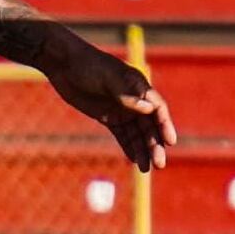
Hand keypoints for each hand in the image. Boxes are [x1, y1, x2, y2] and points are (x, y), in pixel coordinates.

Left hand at [43, 37, 176, 171]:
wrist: (64, 64)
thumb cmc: (88, 65)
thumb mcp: (108, 78)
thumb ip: (127, 95)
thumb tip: (149, 109)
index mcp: (139, 86)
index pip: (158, 109)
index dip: (165, 125)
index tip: (170, 142)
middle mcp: (134, 100)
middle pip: (149, 126)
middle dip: (155, 145)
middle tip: (159, 164)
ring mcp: (121, 109)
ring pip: (137, 134)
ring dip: (143, 151)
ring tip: (146, 169)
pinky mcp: (108, 117)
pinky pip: (122, 135)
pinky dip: (129, 147)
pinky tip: (134, 160)